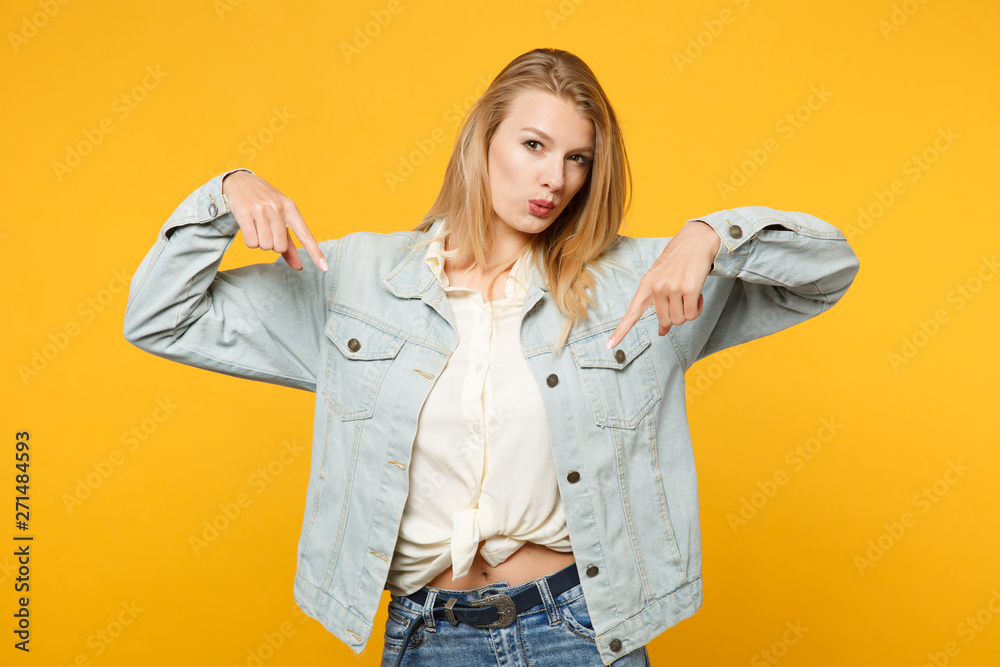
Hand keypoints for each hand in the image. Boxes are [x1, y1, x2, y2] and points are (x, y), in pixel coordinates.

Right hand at [221, 171, 327, 271]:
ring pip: (265, 246)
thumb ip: (290, 244)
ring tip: (258, 227)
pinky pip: (251, 242)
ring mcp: (261, 210)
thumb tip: (299, 267)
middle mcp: (278, 208)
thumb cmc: (265, 203)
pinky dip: (250, 241)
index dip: (315, 252)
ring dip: (260, 243)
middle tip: (267, 231)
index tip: (324, 267)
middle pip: (279, 247)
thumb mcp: (281, 218)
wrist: (241, 182)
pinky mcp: (245, 213)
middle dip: (273, 245)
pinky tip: (249, 228)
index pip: (305, 235)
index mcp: (291, 209)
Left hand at [606, 220, 720, 347]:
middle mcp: (656, 288)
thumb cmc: (677, 264)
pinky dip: (697, 309)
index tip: (610, 345)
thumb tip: (662, 331)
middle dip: (676, 316)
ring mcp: (672, 288)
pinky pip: (692, 314)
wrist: (695, 241)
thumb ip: (659, 305)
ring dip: (688, 312)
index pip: (632, 313)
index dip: (621, 331)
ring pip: (680, 320)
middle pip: (665, 322)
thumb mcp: (662, 282)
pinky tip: (697, 295)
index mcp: (645, 286)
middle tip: (681, 300)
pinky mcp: (689, 289)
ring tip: (689, 295)